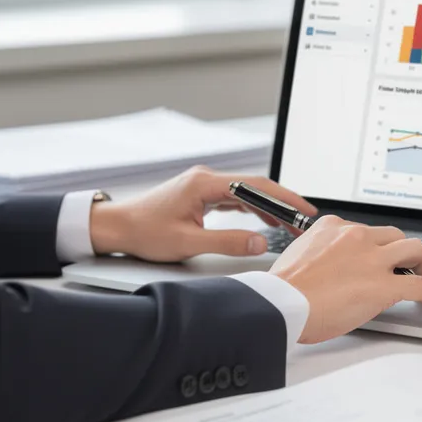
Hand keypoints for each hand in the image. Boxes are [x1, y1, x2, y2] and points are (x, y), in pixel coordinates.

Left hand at [88, 167, 316, 261]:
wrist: (116, 227)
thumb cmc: (144, 232)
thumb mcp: (189, 242)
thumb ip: (228, 242)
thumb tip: (260, 242)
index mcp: (205, 184)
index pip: (256, 186)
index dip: (285, 198)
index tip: (304, 211)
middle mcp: (206, 178)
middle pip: (256, 186)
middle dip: (283, 204)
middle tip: (305, 222)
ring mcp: (203, 185)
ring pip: (247, 192)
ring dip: (270, 207)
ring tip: (291, 224)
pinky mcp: (200, 194)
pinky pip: (235, 197)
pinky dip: (254, 208)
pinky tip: (266, 220)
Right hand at [268, 216, 421, 343]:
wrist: (278, 304)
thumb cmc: (280, 291)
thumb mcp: (298, 258)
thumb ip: (320, 256)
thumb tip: (332, 271)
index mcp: (332, 227)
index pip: (365, 231)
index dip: (376, 247)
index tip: (379, 258)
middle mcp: (356, 236)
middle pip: (395, 235)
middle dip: (406, 252)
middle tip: (411, 267)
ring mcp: (372, 259)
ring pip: (415, 250)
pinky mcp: (384, 285)